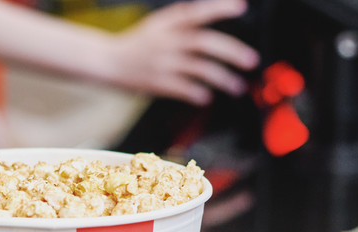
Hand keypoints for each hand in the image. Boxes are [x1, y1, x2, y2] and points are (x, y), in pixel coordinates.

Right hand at [108, 0, 258, 104]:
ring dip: (221, 78)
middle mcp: (167, 41)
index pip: (196, 12)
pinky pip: (183, 89)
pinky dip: (197, 93)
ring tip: (237, 86)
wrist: (106, 61)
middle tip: (251, 60)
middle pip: (204, 42)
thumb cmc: (136, 43)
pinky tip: (207, 97)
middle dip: (231, 51)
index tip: (241, 8)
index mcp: (168, 24)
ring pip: (198, 69)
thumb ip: (183, 20)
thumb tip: (214, 14)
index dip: (219, 8)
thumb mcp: (158, 24)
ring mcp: (162, 62)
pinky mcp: (157, 82)